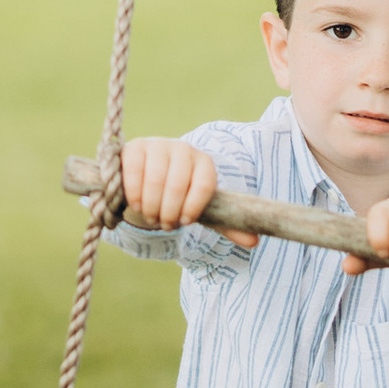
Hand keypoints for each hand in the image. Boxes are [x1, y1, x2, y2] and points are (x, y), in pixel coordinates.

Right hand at [118, 137, 251, 247]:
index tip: (185, 222)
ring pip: (155, 180)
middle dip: (168, 212)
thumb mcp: (203, 210)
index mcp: (204, 162)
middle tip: (165, 224)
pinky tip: (136, 204)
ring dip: (151, 206)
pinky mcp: (134, 147)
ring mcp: (157, 145)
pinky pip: (134, 172)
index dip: (193, 208)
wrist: (148, 176)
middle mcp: (182, 149)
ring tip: (151, 216)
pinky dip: (134, 195)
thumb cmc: (180, 197)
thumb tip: (254, 242)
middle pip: (177, 185)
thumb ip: (226, 224)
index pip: (204, 185)